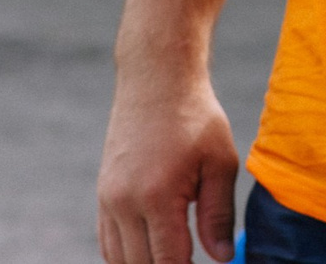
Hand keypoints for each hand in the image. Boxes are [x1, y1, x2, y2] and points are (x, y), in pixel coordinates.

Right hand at [97, 67, 238, 263]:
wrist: (156, 79)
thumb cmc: (195, 117)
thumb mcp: (220, 162)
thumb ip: (219, 214)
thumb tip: (222, 258)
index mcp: (157, 196)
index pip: (169, 263)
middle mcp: (125, 202)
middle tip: (192, 258)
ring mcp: (108, 199)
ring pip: (120, 260)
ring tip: (175, 253)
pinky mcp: (103, 194)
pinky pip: (108, 242)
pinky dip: (126, 255)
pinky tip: (152, 250)